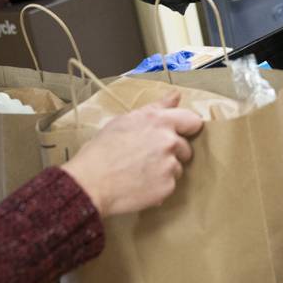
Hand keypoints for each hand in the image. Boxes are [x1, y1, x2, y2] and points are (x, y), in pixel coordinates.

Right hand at [62, 93, 203, 215]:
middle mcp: (169, 141)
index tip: (180, 134)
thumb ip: (155, 108)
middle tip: (148, 158)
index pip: (192, 121)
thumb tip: (176, 95)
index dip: (187, 128)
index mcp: (159, 121)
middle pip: (185, 148)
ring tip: (140, 173)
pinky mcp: (168, 187)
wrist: (90, 182)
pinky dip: (159, 187)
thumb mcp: (125, 120)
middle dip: (172, 153)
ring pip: (177, 168)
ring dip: (165, 171)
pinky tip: (140, 185)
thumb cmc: (102, 150)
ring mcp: (170, 165)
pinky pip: (170, 186)